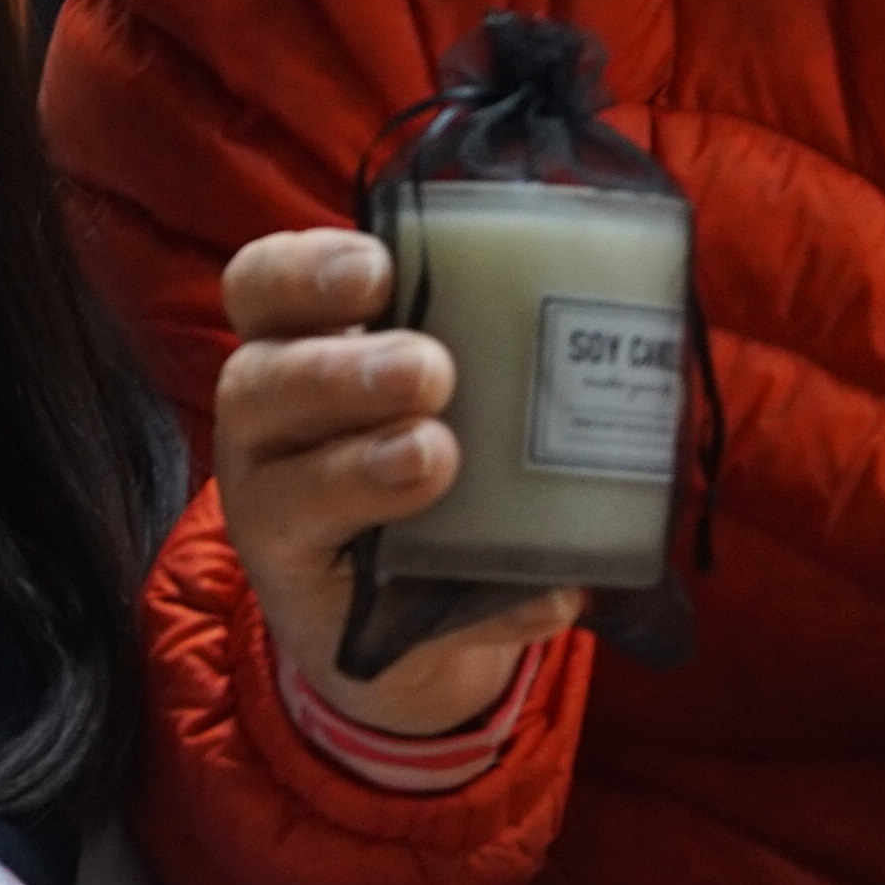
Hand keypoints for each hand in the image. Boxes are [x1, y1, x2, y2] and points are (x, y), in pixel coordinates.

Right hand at [211, 228, 578, 736]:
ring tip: (432, 459)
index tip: (378, 269)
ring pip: (287, 494)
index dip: (304, 271)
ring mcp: (280, 524)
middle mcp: (267, 430)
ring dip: (363, 472)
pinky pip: (379, 615)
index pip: (262, 288)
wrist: (409, 614)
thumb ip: (503, 357)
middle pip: (261, 383)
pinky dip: (478, 603)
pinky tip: (545, 590)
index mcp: (294, 347)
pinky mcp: (322, 615)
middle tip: (430, 373)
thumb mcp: (453, 389)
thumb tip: (624, 349)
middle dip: (343, 372)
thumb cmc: (429, 450)